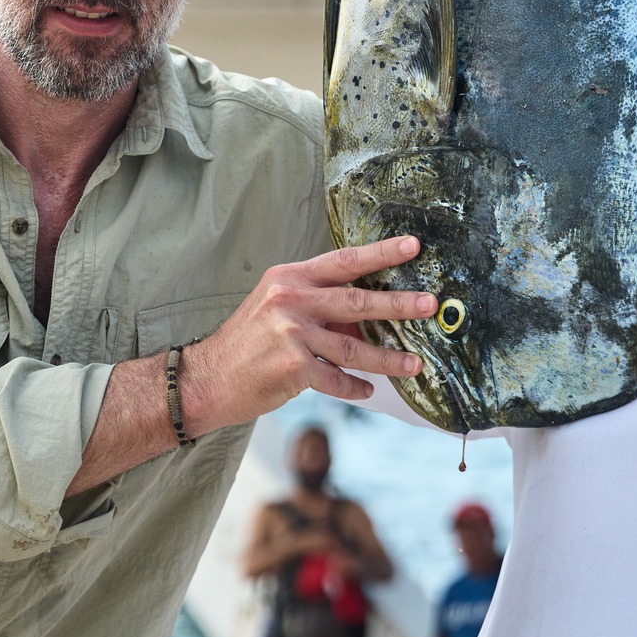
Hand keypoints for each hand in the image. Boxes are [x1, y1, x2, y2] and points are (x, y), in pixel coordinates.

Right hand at [183, 236, 429, 434]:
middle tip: (429, 304)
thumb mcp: (278, 308)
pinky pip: (336, 379)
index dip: (381, 253)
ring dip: (388, 357)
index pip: (344, 260)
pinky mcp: (292, 368)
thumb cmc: (248, 342)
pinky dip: (354, 387)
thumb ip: (319, 306)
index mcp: (290, 278)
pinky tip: (368, 390)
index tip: (412, 246)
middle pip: (356, 301)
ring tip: (416, 363)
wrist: (207, 378)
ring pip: (353, 347)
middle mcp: (290, 300)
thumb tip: (369, 315)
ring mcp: (291, 334)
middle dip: (398, 304)